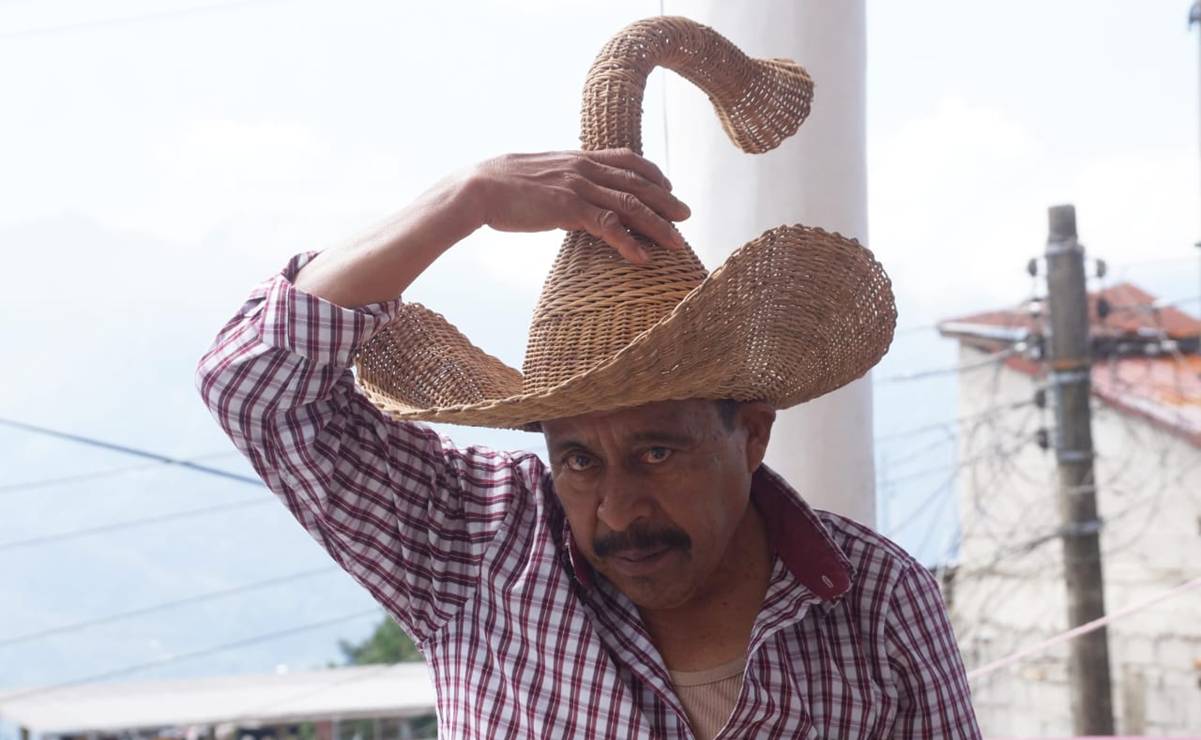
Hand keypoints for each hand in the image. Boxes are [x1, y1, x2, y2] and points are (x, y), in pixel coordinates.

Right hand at [466, 149, 690, 263]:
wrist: (478, 188)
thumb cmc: (502, 184)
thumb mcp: (539, 174)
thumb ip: (561, 179)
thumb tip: (567, 192)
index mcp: (578, 157)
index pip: (626, 158)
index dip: (652, 172)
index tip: (668, 185)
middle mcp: (584, 167)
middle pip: (637, 182)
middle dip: (665, 200)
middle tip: (686, 215)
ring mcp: (578, 186)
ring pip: (630, 204)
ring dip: (657, 224)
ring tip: (677, 241)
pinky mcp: (568, 208)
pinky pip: (608, 226)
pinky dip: (629, 242)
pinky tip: (643, 257)